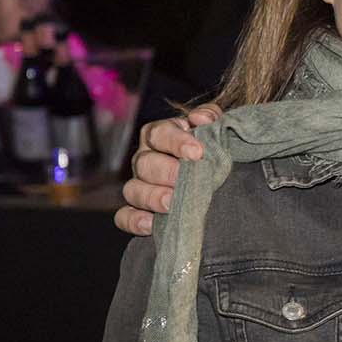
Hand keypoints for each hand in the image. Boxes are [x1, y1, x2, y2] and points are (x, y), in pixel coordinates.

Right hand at [113, 103, 222, 235]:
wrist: (216, 174)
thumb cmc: (211, 148)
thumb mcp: (214, 128)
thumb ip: (210, 117)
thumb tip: (200, 118)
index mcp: (160, 135)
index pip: (159, 133)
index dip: (176, 141)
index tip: (197, 152)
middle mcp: (145, 158)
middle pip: (144, 163)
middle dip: (165, 172)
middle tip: (182, 179)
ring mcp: (139, 185)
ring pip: (133, 189)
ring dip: (151, 197)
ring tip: (171, 203)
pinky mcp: (138, 210)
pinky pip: (124, 216)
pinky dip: (134, 221)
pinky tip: (151, 224)